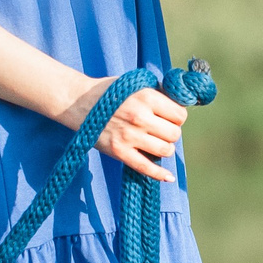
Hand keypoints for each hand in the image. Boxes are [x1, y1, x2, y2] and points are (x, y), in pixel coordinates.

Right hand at [62, 78, 186, 181]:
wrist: (80, 102)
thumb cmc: (112, 92)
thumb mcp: (137, 85)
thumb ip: (159, 95)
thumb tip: (182, 106)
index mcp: (146, 97)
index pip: (180, 115)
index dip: (177, 117)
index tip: (169, 117)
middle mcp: (140, 117)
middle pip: (175, 134)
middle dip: (171, 132)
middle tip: (160, 130)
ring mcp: (129, 136)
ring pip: (166, 150)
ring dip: (164, 148)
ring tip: (155, 142)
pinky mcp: (119, 151)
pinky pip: (146, 168)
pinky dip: (160, 174)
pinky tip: (168, 177)